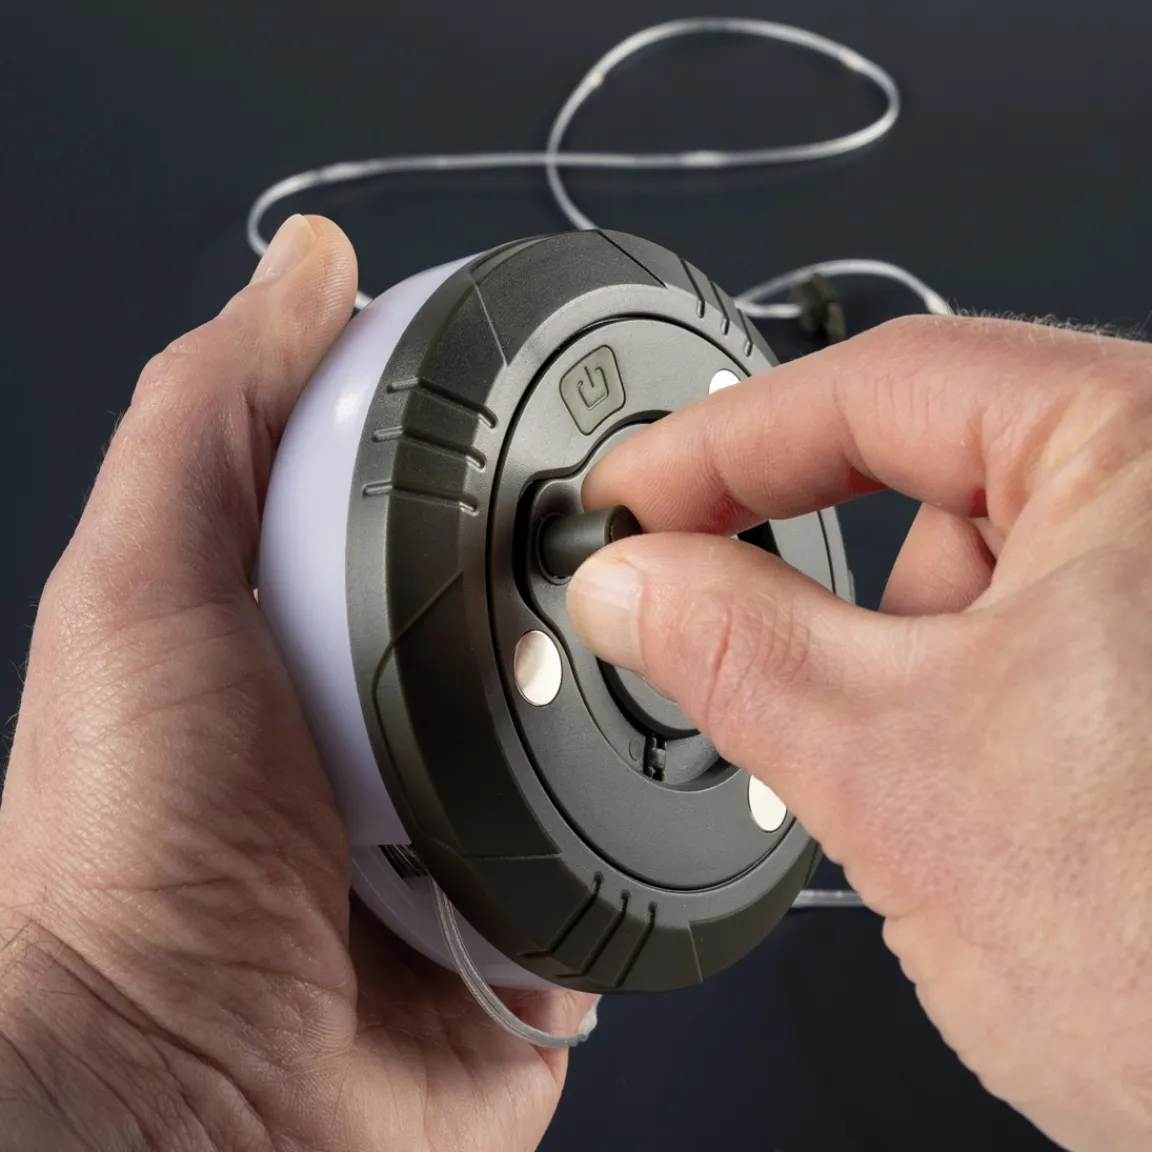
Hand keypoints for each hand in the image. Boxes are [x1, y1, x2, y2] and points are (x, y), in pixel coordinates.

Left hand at [0, 216, 592, 1151]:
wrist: (189, 1094)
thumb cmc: (131, 852)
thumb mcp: (146, 590)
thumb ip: (215, 422)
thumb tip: (301, 271)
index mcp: (326, 635)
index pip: (449, 513)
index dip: (512, 460)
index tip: (590, 423)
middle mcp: (408, 728)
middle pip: (549, 616)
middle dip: (603, 586)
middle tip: (655, 552)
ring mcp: (481, 832)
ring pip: (608, 736)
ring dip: (634, 713)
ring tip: (662, 679)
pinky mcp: (541, 932)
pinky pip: (626, 864)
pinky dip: (639, 842)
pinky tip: (631, 818)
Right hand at [568, 315, 1151, 1151]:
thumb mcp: (895, 771)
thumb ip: (730, 650)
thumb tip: (629, 583)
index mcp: (1150, 455)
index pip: (881, 388)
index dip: (722, 445)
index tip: (633, 495)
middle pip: (924, 471)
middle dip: (819, 574)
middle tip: (704, 614)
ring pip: (968, 562)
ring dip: (902, 654)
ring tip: (932, 779)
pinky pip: (1018, 622)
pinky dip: (957, 684)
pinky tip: (985, 784)